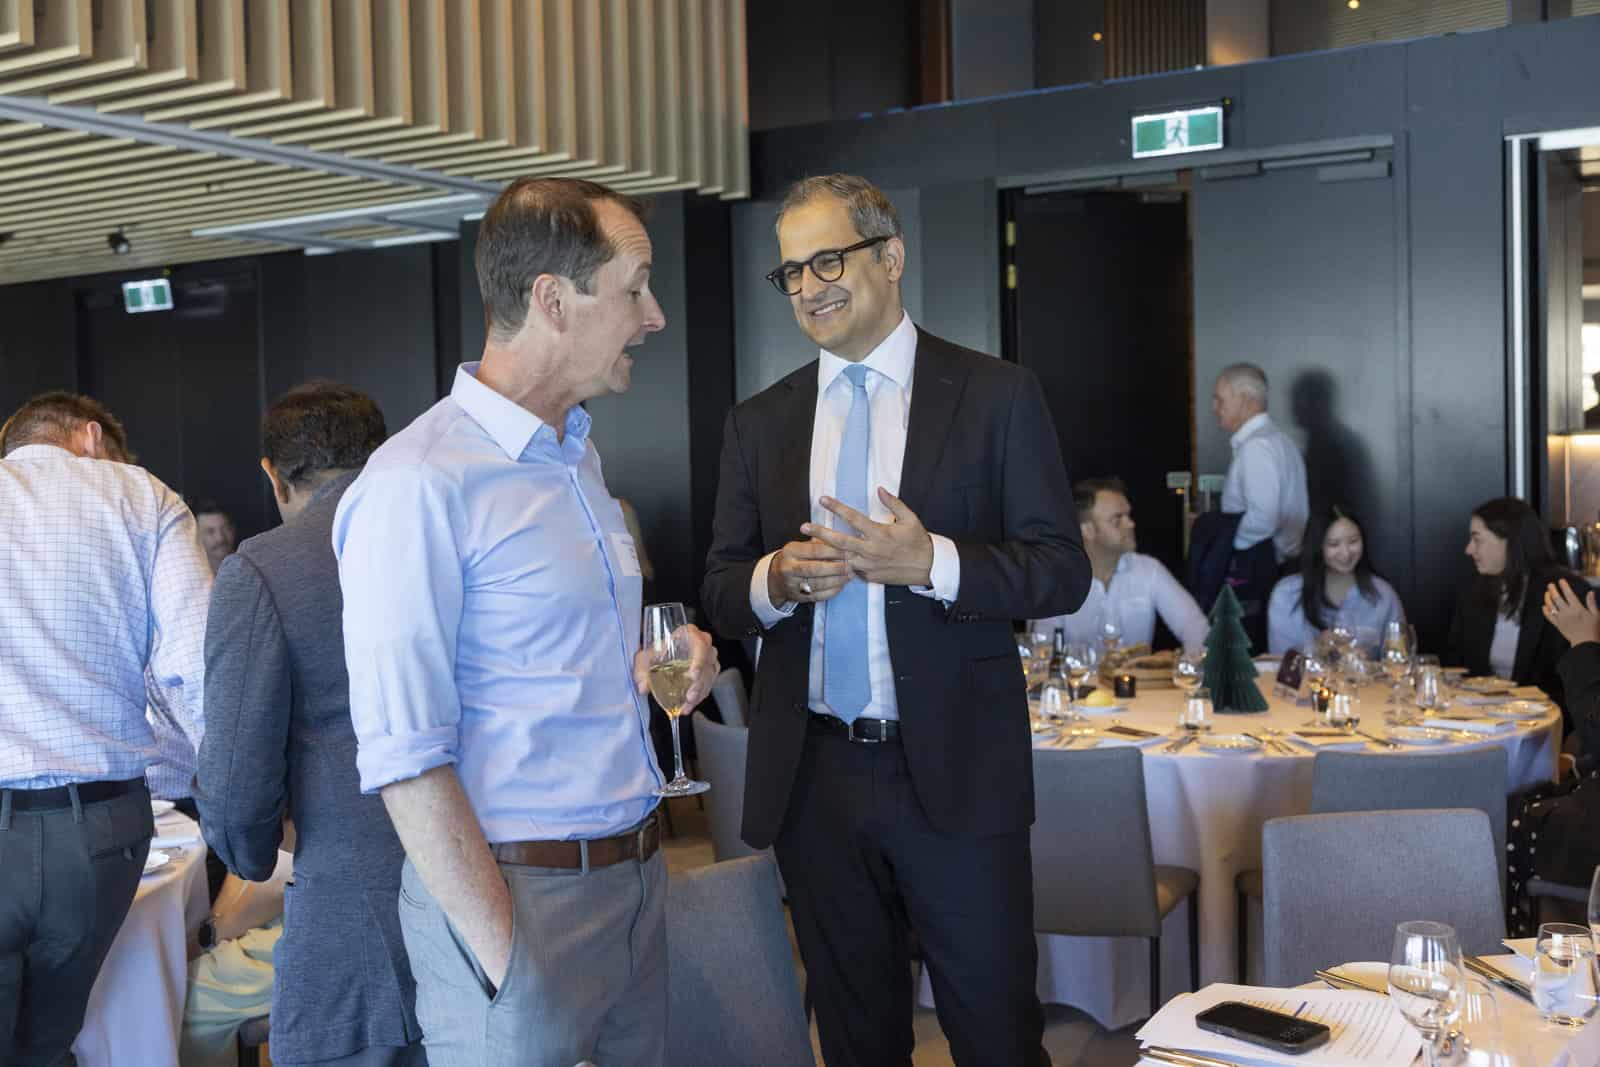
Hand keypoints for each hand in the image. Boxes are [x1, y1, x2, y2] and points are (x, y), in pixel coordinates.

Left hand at [633, 624, 720, 709]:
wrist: (661, 655)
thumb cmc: (656, 651)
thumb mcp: (645, 657)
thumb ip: (642, 670)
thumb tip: (643, 687)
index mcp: (689, 634)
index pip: (700, 645)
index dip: (698, 661)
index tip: (692, 675)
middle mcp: (703, 644)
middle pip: (707, 664)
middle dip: (699, 683)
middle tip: (689, 696)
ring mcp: (708, 658)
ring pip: (709, 676)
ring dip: (699, 693)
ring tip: (687, 704)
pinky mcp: (709, 671)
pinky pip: (709, 684)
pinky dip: (699, 696)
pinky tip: (688, 705)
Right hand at [767, 538, 852, 604]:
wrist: (777, 579)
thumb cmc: (796, 558)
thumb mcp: (801, 546)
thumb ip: (819, 544)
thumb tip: (843, 542)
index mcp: (790, 551)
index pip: (814, 550)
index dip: (833, 551)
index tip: (848, 550)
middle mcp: (788, 568)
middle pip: (815, 568)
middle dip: (836, 567)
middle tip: (851, 565)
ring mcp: (792, 584)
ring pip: (817, 584)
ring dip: (836, 580)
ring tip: (850, 575)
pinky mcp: (798, 597)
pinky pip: (818, 596)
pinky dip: (832, 591)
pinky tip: (842, 585)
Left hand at [804, 489, 933, 587]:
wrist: (927, 567)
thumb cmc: (918, 541)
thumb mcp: (910, 518)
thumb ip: (894, 503)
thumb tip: (879, 489)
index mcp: (879, 533)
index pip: (853, 518)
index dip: (836, 507)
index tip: (823, 499)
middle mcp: (870, 549)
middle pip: (839, 540)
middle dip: (819, 532)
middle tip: (803, 526)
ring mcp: (868, 565)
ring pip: (840, 557)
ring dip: (824, 551)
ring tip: (807, 545)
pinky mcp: (868, 577)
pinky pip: (850, 570)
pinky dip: (838, 565)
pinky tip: (825, 560)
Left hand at [1544, 579, 1599, 646]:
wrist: (1586, 644)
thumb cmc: (1594, 630)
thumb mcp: (1596, 615)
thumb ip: (1592, 603)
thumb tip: (1591, 592)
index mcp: (1578, 609)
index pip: (1569, 594)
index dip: (1564, 586)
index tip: (1561, 580)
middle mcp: (1567, 613)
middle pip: (1557, 598)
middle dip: (1553, 590)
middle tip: (1550, 584)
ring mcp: (1561, 619)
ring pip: (1551, 606)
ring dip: (1547, 598)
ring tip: (1547, 593)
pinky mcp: (1557, 625)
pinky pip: (1549, 616)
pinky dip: (1545, 611)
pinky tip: (1544, 606)